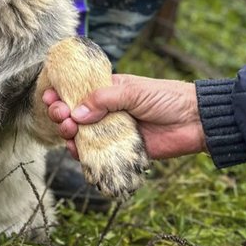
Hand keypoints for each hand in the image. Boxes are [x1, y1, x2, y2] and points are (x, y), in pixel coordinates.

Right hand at [42, 74, 205, 159]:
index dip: (61, 94)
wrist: (195, 122)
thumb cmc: (166, 98)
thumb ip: (104, 100)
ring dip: (68, 134)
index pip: (77, 92)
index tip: (50, 97)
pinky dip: (82, 154)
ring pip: (81, 135)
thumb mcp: (133, 91)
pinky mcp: (120, 150)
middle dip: (61, 114)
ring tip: (68, 132)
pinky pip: (95, 154)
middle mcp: (106, 111)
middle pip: (74, 114)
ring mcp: (111, 130)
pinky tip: (76, 150)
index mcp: (107, 91)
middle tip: (60, 115)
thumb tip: (76, 113)